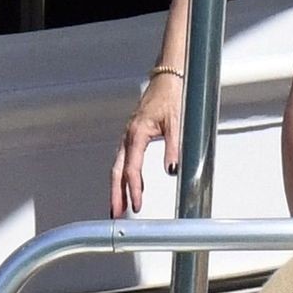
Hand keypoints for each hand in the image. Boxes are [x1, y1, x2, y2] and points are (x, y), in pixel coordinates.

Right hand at [110, 73, 182, 217]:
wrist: (168, 79)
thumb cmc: (171, 96)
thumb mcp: (177, 123)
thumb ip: (174, 147)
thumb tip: (172, 170)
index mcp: (136, 134)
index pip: (131, 169)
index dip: (132, 189)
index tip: (135, 205)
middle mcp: (128, 136)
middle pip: (116, 171)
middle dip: (115, 194)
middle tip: (115, 213)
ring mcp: (128, 136)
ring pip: (118, 166)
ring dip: (117, 187)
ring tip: (117, 206)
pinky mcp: (133, 136)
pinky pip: (124, 159)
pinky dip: (123, 175)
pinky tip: (129, 185)